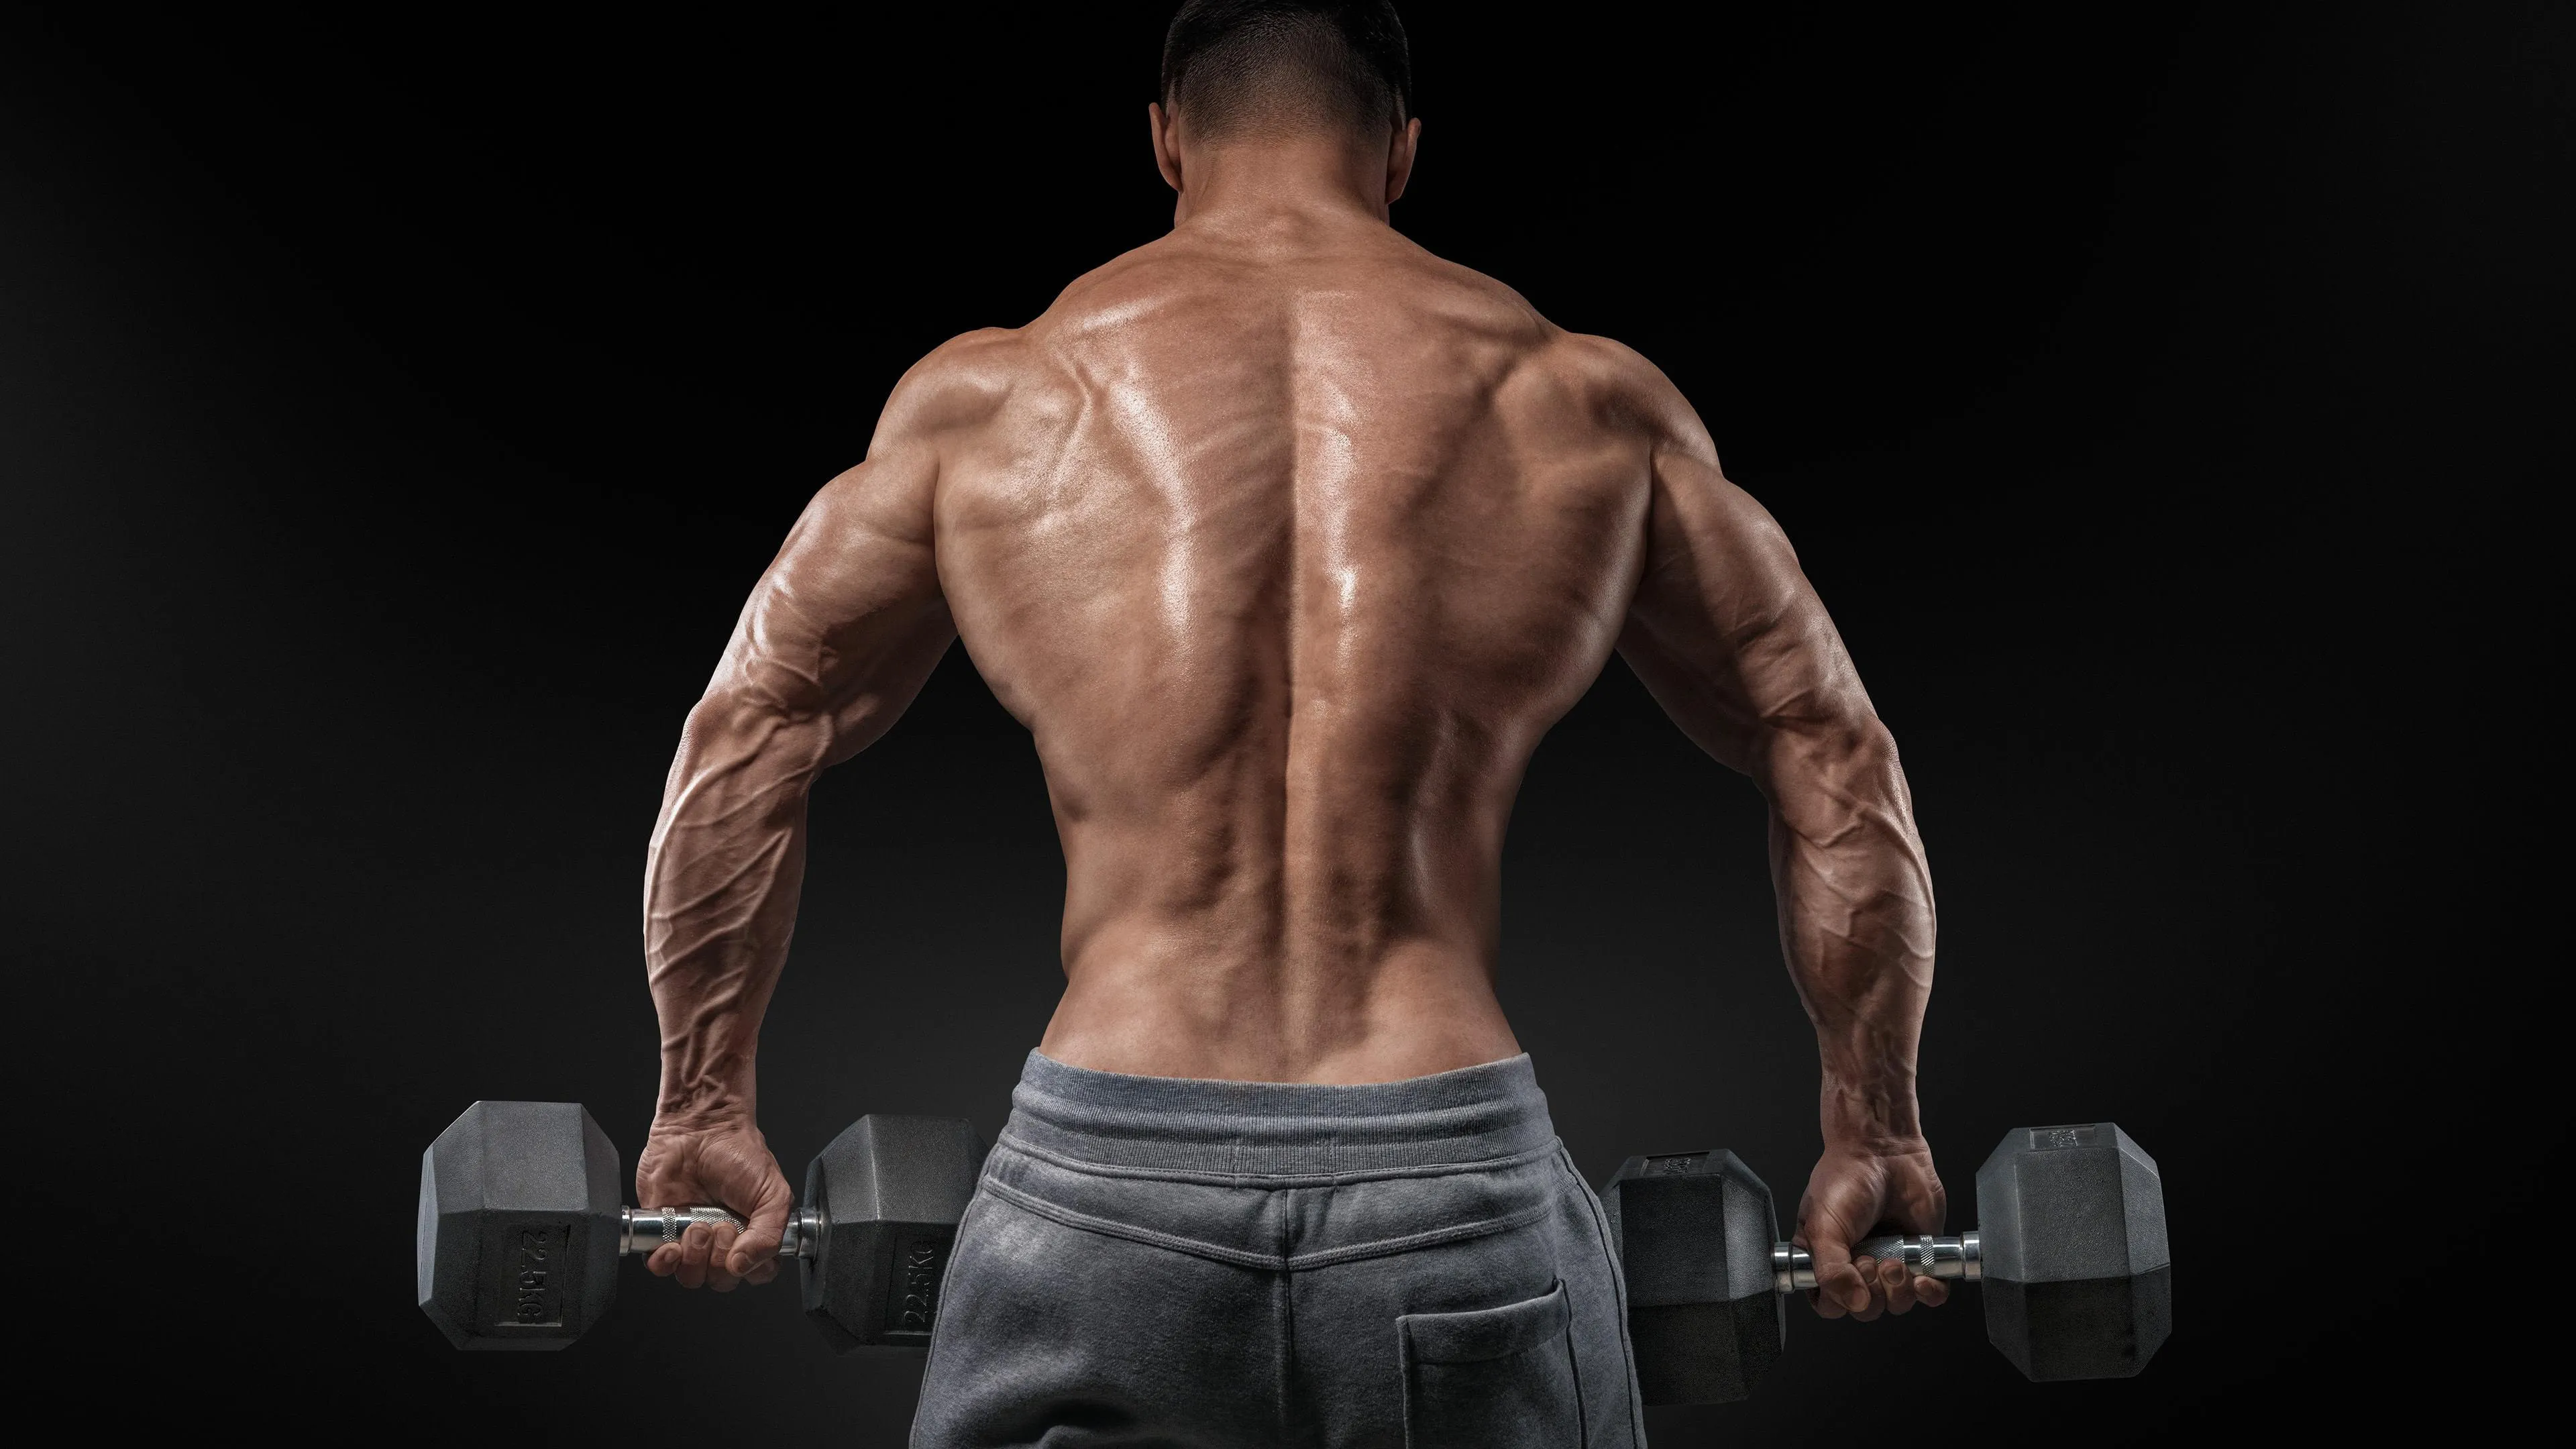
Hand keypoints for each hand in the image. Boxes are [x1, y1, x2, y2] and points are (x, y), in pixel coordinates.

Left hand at [633, 1116, 794, 1290]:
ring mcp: (692, 1239)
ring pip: (692, 1278)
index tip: (745, 1246)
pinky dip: (664, 1263)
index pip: (757, 1274)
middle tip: (721, 1225)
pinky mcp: (662, 1233)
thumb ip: (770, 1234)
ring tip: (696, 1224)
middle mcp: (723, 1242)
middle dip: (720, 1258)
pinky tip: (671, 1243)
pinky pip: (660, 1268)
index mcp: (754, 1234)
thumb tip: (743, 1266)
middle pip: (722, 1281)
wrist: (699, 1128)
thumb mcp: (773, 1192)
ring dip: (694, 1256)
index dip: (750, 1268)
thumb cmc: (739, 1154)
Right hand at [1793, 1138, 1949, 1320]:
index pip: (1831, 1305)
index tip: (1849, 1274)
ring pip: (1898, 1304)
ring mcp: (1890, 1262)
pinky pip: (1930, 1294)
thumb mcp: (1823, 1226)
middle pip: (1867, 1309)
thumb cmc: (1844, 1179)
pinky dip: (1930, 1292)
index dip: (1842, 1299)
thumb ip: (1830, 1271)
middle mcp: (1856, 1266)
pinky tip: (1923, 1278)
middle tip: (1871, 1259)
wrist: (1882, 1149)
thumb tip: (1855, 1303)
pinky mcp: (1921, 1255)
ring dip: (1899, 1288)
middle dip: (1873, 1291)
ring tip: (1895, 1259)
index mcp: (1824, 1260)